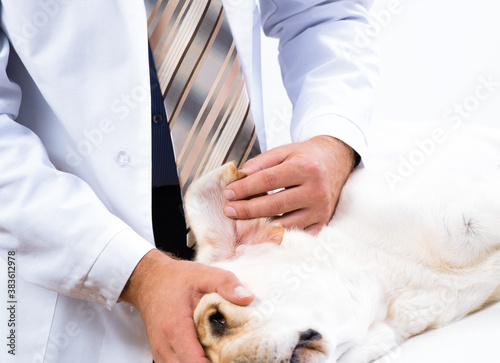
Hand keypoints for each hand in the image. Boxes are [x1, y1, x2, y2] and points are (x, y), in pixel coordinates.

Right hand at [120, 249, 253, 362]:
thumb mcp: (204, 274)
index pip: (194, 362)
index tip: (232, 357)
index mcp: (176, 327)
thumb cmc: (176, 279)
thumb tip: (247, 297)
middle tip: (231, 354)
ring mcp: (161, 352)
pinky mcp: (162, 355)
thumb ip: (226, 284)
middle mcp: (165, 345)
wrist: (149, 280)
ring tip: (221, 352)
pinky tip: (208, 353)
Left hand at [223, 136, 356, 233]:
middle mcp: (316, 190)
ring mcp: (321, 209)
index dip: (245, 189)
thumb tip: (240, 176)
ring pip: (285, 224)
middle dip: (248, 210)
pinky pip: (297, 235)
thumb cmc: (306, 157)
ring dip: (260, 226)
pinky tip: (262, 232)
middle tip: (229, 210)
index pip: (268, 181)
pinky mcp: (322, 222)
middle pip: (275, 205)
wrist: (336, 162)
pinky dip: (278, 235)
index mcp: (305, 168)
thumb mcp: (284, 151)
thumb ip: (261, 162)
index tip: (228, 193)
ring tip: (241, 223)